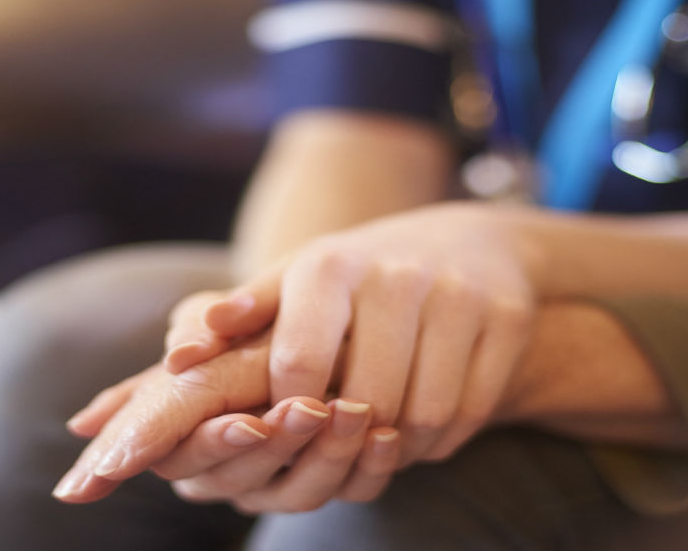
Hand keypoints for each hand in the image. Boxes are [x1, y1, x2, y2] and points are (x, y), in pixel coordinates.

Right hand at [55, 332, 404, 510]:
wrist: (327, 322)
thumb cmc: (258, 316)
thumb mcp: (228, 309)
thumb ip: (199, 326)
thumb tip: (181, 353)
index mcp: (177, 430)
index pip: (181, 453)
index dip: (216, 442)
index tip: (249, 422)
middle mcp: (219, 470)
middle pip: (240, 479)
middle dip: (277, 447)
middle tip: (309, 410)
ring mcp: (274, 487)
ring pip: (298, 494)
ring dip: (326, 455)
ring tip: (354, 411)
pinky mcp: (328, 487)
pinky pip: (350, 494)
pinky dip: (370, 468)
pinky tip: (387, 437)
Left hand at [164, 202, 541, 462]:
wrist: (471, 239)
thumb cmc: (359, 274)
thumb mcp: (296, 282)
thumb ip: (238, 318)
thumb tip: (179, 355)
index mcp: (330, 265)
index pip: (300, 364)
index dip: (291, 411)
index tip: (291, 423)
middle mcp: (397, 273)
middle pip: (367, 398)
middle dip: (349, 435)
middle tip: (341, 444)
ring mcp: (459, 294)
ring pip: (423, 414)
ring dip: (397, 447)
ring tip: (378, 443)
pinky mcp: (508, 318)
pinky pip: (471, 412)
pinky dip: (442, 440)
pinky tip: (421, 433)